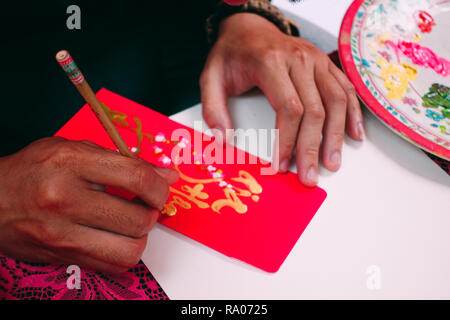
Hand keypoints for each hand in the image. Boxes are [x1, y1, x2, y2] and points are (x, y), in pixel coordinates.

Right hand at [0, 137, 177, 272]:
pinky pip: (113, 266)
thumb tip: (166, 175)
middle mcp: (65, 200)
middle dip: (153, 211)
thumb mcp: (73, 149)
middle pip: (138, 218)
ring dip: (141, 236)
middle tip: (147, 203)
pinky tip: (118, 237)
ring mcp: (63, 234)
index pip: (135, 177)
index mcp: (71, 163)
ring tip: (132, 222)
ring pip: (130, 249)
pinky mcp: (64, 256)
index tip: (163, 186)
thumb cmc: (33, 171)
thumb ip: (122, 160)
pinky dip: (125, 253)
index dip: (159, 185)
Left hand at [200, 13, 364, 185]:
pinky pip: (345, 89)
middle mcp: (299, 59)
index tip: (281, 166)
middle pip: (315, 110)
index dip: (288, 141)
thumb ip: (212, 108)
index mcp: (270, 62)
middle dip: (312, 148)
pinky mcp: (325, 63)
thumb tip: (222, 141)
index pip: (289, 108)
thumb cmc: (232, 55)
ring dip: (336, 136)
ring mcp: (316, 59)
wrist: (249, 28)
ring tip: (332, 163)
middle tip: (309, 177)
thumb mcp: (210, 77)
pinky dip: (353, 113)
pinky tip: (355, 135)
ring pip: (336, 101)